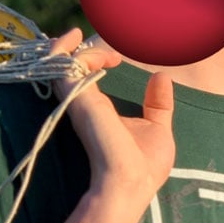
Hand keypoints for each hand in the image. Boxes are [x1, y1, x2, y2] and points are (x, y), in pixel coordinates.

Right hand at [49, 29, 175, 209]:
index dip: (91, 58)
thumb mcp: (157, 128)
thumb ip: (158, 104)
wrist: (132, 182)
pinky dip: (81, 52)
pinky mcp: (77, 99)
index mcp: (98, 109)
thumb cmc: (144, 166)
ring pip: (61, 60)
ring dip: (81, 47)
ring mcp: (77, 100)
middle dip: (77, 47)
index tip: (115, 56)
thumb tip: (162, 76)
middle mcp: (83, 103)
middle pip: (65, 65)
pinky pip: (66, 64)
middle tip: (95, 40)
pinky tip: (108, 57)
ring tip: (104, 47)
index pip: (82, 76)